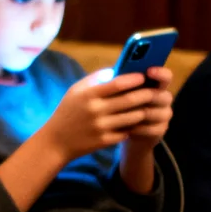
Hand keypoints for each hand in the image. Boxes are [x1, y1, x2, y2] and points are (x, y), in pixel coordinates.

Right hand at [41, 68, 166, 159]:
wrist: (56, 141)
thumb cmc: (68, 111)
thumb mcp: (75, 91)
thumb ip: (95, 79)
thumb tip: (117, 70)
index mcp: (88, 95)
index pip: (117, 84)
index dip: (134, 79)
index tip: (143, 76)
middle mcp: (95, 110)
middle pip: (129, 100)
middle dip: (145, 94)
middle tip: (154, 91)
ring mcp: (101, 127)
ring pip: (132, 117)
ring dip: (143, 111)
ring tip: (149, 106)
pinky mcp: (104, 141)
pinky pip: (127, 132)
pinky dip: (134, 126)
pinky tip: (137, 122)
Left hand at [121, 66, 174, 148]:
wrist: (121, 129)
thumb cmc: (118, 103)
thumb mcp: (115, 91)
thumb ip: (116, 81)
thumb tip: (110, 73)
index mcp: (156, 84)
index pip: (166, 76)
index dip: (160, 73)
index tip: (149, 71)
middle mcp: (163, 99)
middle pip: (166, 96)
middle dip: (149, 96)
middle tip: (133, 97)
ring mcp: (164, 115)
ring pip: (159, 114)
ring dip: (142, 113)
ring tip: (126, 114)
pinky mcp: (160, 131)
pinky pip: (153, 129)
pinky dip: (139, 128)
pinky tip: (127, 127)